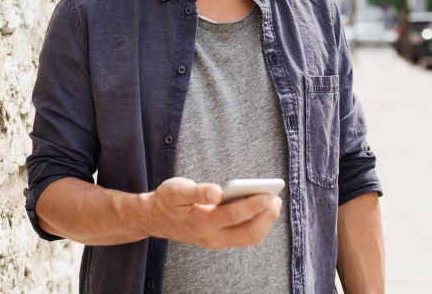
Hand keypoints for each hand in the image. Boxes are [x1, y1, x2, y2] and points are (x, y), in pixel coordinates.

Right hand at [140, 177, 281, 249]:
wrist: (155, 219)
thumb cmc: (168, 200)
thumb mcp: (176, 190)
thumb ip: (197, 192)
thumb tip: (216, 191)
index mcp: (201, 222)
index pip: (233, 216)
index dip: (252, 205)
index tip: (267, 194)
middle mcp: (212, 237)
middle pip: (247, 233)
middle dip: (265, 217)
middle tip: (276, 199)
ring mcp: (217, 241)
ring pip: (248, 238)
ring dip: (264, 223)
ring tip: (274, 204)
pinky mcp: (220, 241)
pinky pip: (244, 238)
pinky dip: (257, 226)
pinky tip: (262, 211)